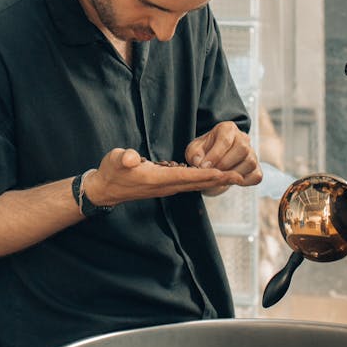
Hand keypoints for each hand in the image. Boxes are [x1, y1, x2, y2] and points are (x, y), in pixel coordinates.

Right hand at [83, 147, 241, 206]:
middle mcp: (166, 185)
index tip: (228, 174)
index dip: (209, 175)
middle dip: (220, 180)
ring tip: (233, 176)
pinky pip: (188, 183)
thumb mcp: (116, 160)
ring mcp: (165, 187)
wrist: (104, 188)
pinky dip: (203, 180)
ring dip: (214, 181)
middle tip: (241, 175)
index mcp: (158, 179)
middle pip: (198, 183)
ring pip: (195, 184)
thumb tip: (131, 158)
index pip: (189, 176)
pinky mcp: (164, 184)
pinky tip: (212, 175)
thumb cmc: (112, 172)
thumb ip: (124, 159)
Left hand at [185, 122, 262, 186]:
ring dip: (233, 173)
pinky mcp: (257, 168)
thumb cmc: (204, 152)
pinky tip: (231, 180)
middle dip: (225, 164)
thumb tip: (200, 162)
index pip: (226, 140)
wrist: (213, 162)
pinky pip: (256, 176)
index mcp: (227, 129)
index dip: (215, 155)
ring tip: (220, 176)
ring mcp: (252, 153)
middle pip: (242, 148)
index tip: (204, 166)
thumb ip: (194, 155)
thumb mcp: (194, 150)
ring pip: (250, 162)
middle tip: (213, 172)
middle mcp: (243, 138)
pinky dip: (244, 182)